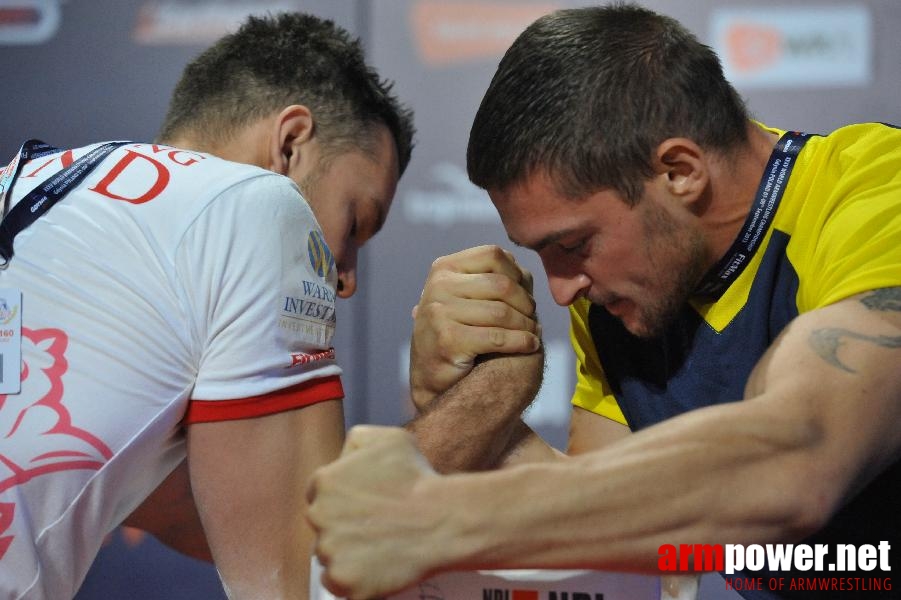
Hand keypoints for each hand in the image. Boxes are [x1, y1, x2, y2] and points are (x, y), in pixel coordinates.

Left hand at [307, 426, 447, 598]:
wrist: (440, 519)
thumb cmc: (417, 477)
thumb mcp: (387, 438)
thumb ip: (356, 443)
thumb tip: (343, 458)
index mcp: (323, 482)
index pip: (320, 495)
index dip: (343, 501)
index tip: (364, 507)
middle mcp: (318, 516)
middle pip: (322, 526)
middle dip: (343, 526)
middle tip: (374, 527)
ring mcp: (329, 552)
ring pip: (329, 555)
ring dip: (347, 552)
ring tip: (379, 546)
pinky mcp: (343, 582)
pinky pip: (337, 583)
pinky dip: (353, 578)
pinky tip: (375, 566)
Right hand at [410, 245, 540, 409]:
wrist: (432, 376)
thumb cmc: (457, 332)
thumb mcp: (466, 298)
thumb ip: (493, 281)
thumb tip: (525, 273)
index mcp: (444, 268)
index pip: (493, 255)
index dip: (517, 273)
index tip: (525, 295)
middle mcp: (439, 286)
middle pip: (502, 284)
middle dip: (525, 303)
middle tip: (533, 318)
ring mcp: (440, 312)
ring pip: (502, 312)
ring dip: (526, 325)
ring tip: (533, 333)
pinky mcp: (448, 340)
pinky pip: (498, 337)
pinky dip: (521, 341)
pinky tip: (530, 345)